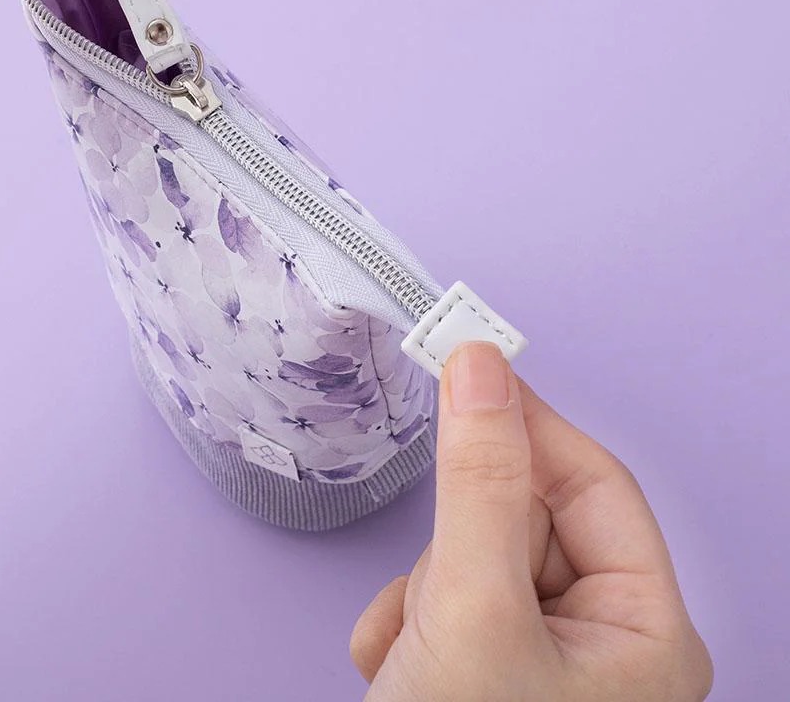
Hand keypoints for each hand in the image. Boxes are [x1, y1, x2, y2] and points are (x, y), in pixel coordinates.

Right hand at [351, 342, 711, 700]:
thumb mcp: (472, 606)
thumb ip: (480, 480)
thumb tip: (481, 366)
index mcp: (644, 633)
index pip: (591, 483)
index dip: (529, 424)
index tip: (466, 368)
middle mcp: (602, 645)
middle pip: (523, 521)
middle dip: (458, 547)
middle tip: (431, 586)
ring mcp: (541, 663)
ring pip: (472, 560)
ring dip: (422, 593)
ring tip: (408, 653)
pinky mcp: (487, 673)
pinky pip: (445, 601)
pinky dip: (406, 622)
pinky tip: (393, 669)